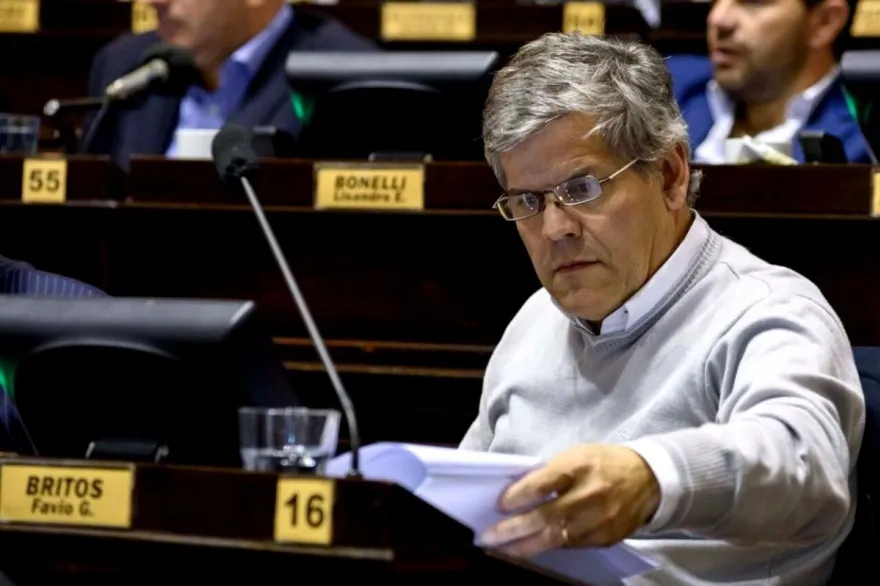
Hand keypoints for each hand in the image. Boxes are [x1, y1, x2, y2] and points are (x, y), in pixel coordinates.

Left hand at [480, 444, 660, 557]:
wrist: (649, 478)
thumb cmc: (604, 462)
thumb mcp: (576, 455)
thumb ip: (549, 473)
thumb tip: (518, 493)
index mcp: (580, 466)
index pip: (543, 482)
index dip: (519, 495)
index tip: (499, 505)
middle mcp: (591, 494)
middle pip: (547, 516)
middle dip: (514, 529)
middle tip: (490, 537)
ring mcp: (600, 519)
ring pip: (557, 538)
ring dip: (527, 546)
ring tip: (505, 549)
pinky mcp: (607, 538)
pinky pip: (573, 545)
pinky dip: (551, 546)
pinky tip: (534, 547)